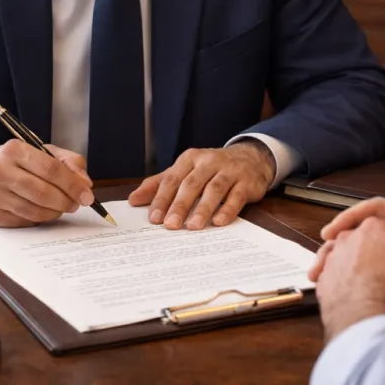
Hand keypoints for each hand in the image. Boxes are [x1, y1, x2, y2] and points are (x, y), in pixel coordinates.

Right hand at [0, 141, 94, 226]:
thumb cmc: (14, 162)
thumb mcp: (40, 151)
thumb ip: (67, 162)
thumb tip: (85, 183)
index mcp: (14, 150)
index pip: (51, 169)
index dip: (73, 184)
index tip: (87, 195)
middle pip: (43, 193)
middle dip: (66, 201)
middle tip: (77, 204)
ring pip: (35, 210)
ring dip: (55, 212)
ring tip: (62, 207)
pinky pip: (24, 221)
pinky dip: (39, 218)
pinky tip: (43, 210)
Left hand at [127, 141, 275, 229]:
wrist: (251, 158)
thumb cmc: (212, 168)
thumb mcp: (185, 171)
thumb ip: (160, 184)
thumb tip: (134, 200)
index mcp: (190, 159)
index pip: (172, 179)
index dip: (162, 198)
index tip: (154, 218)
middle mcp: (209, 162)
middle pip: (191, 184)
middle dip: (180, 205)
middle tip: (170, 225)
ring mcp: (229, 171)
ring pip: (214, 189)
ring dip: (202, 208)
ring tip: (193, 226)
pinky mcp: (246, 182)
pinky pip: (236, 196)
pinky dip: (228, 209)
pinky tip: (219, 221)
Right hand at [309, 197, 384, 300]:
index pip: (376, 211)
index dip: (352, 217)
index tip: (333, 230)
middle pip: (361, 231)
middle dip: (338, 243)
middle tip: (320, 260)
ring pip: (360, 253)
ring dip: (340, 263)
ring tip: (321, 278)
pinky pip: (370, 272)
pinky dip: (352, 279)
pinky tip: (340, 291)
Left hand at [315, 217, 384, 341]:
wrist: (364, 317)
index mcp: (374, 226)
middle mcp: (348, 237)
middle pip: (367, 243)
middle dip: (377, 256)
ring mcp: (332, 258)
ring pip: (349, 260)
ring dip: (359, 270)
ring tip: (373, 289)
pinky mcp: (322, 280)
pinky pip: (336, 278)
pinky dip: (345, 285)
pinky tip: (356, 297)